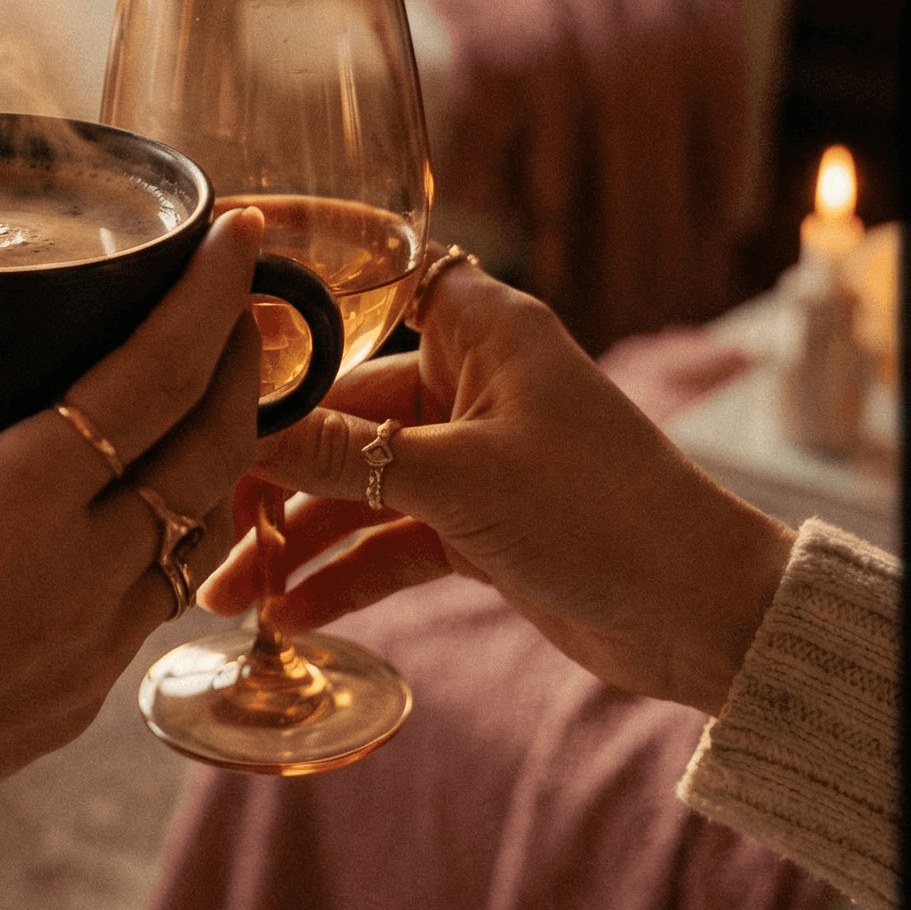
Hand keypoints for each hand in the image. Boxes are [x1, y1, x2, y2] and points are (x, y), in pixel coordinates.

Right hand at [0, 208, 266, 909]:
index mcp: (4, 508)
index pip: (153, 379)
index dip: (209, 296)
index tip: (242, 229)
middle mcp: (72, 578)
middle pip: (214, 446)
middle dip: (240, 358)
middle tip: (234, 289)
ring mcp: (84, 650)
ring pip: (199, 525)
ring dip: (218, 444)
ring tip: (203, 376)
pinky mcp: (75, 701)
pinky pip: (157, 591)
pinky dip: (173, 524)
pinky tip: (138, 492)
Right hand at [197, 261, 792, 716]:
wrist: (706, 617)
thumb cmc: (605, 515)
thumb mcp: (461, 481)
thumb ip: (345, 457)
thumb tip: (239, 434)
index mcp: (480, 331)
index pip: (368, 292)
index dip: (293, 311)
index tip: (212, 341)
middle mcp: (470, 382)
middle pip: (342, 410)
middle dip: (272, 471)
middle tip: (203, 521)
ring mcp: (473, 456)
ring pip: (358, 485)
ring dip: (296, 538)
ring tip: (228, 594)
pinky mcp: (478, 523)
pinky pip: (387, 540)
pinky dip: (342, 574)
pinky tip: (289, 612)